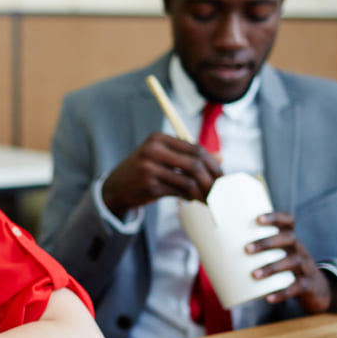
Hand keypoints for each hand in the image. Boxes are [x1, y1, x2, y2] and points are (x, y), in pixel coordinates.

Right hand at [101, 132, 222, 217]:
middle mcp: (152, 151)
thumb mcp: (164, 157)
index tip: (221, 175)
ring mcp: (149, 169)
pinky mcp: (150, 187)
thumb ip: (189, 156)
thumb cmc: (144, 170)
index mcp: (157, 139)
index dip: (212, 163)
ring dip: (202, 192)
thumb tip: (221, 157)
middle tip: (219, 189)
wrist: (116, 188)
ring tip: (207, 197)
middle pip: (194, 163)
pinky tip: (191, 199)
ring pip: (189, 181)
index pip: (194, 148)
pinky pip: (179, 192)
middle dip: (211, 178)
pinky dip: (190, 197)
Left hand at [246, 212, 332, 312]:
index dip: (275, 217)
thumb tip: (216, 252)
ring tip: (254, 274)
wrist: (316, 289)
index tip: (258, 219)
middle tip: (247, 249)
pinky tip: (269, 297)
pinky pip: (298, 287)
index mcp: (290, 239)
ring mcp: (306, 266)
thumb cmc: (285, 268)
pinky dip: (283, 292)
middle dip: (267, 243)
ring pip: (293, 261)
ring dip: (272, 267)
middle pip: (288, 239)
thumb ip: (256, 252)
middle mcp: (299, 249)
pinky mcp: (308, 285)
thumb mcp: (277, 255)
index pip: (288, 221)